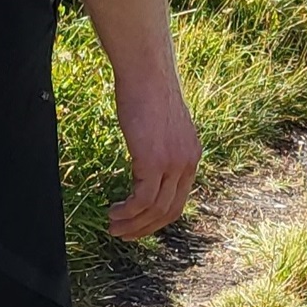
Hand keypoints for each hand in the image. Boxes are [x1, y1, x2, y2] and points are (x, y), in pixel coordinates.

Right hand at [108, 70, 200, 240]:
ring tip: (113, 226)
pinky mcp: (154, 161)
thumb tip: (148, 162)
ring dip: (133, 224)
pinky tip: (114, 211)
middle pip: (170, 210)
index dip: (158, 217)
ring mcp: (173, 163)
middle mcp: (188, 163)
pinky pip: (142, 200)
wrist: (147, 73)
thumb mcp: (162, 127)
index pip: (179, 198)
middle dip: (146, 227)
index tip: (138, 223)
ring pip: (156, 209)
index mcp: (192, 156)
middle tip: (124, 234)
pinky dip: (128, 211)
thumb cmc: (148, 93)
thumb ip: (161, 147)